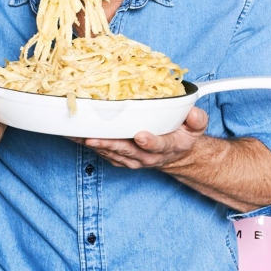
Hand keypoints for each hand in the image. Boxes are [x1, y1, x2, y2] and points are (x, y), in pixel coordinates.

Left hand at [69, 106, 208, 170]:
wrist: (173, 154)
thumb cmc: (181, 135)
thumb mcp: (196, 127)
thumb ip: (197, 120)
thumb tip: (193, 112)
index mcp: (167, 146)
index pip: (159, 145)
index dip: (150, 141)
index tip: (141, 136)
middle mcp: (147, 155)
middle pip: (126, 151)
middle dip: (109, 144)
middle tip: (93, 137)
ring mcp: (131, 158)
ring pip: (110, 152)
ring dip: (92, 144)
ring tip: (75, 134)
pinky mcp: (119, 158)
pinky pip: (102, 152)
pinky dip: (88, 144)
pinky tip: (74, 135)